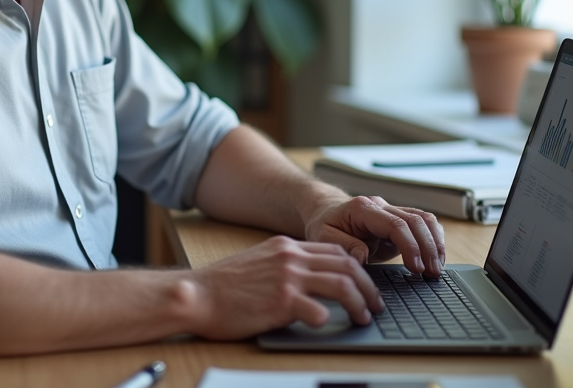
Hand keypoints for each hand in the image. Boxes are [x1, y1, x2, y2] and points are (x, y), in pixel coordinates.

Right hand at [186, 235, 384, 339]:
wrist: (197, 295)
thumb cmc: (223, 286)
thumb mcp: (258, 262)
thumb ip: (284, 265)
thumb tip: (309, 280)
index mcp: (286, 247)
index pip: (336, 249)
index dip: (357, 268)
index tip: (365, 285)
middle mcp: (290, 258)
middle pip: (347, 264)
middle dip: (368, 286)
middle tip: (375, 304)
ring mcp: (287, 278)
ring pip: (342, 284)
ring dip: (360, 303)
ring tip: (364, 317)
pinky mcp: (281, 302)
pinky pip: (318, 311)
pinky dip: (329, 320)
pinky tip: (329, 326)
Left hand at [303, 194, 445, 276]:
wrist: (326, 213)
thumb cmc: (324, 226)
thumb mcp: (323, 238)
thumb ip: (343, 246)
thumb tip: (362, 256)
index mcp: (362, 209)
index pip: (395, 224)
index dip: (410, 246)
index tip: (415, 268)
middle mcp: (380, 205)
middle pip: (415, 220)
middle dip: (428, 248)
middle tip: (432, 273)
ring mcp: (392, 210)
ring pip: (424, 219)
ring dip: (435, 243)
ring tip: (437, 268)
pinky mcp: (399, 220)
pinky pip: (424, 223)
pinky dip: (434, 239)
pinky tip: (436, 259)